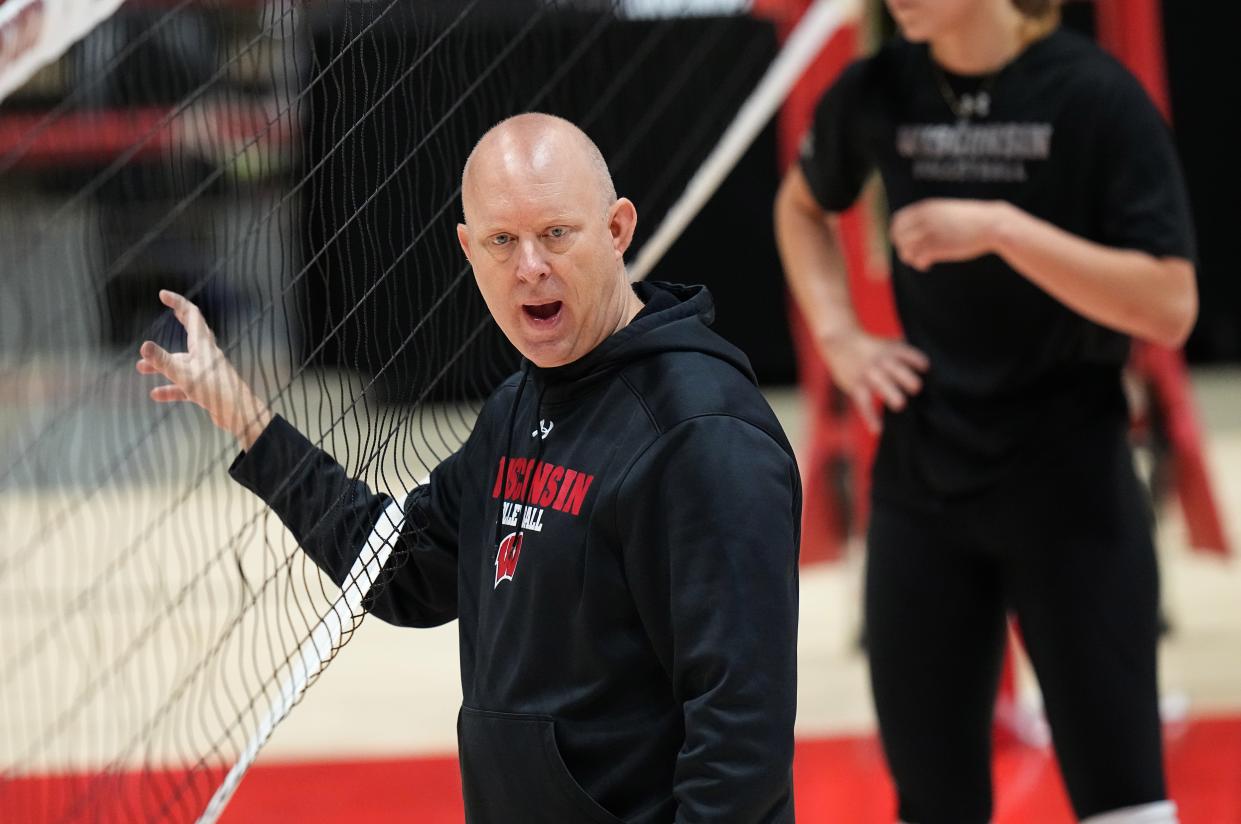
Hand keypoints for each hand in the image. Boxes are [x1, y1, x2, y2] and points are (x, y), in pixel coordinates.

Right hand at [136, 290, 271, 449]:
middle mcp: (206, 354)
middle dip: (179, 319)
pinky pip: (184, 385)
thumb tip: (144, 345)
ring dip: (163, 364)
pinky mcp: (207, 388)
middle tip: (168, 308)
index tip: (163, 294)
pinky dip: (170, 388)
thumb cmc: (215, 391)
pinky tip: (155, 395)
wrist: (239, 414)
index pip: (191, 315)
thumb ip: (163, 362)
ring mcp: (207, 371)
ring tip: (141, 368)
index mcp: (203, 345)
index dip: (177, 303)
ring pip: (182, 362)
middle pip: (192, 331)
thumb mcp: (184, 375)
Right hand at [819, 330, 928, 433]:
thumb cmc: (871, 346)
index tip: (925, 368)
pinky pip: (863, 403)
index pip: (906, 353)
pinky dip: (870, 417)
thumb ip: (905, 353)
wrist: (840, 342)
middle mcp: (881, 361)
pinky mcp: (856, 386)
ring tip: (900, 405)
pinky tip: (878, 430)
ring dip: (890, 393)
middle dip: (906, 377)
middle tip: (916, 388)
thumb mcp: (887, 343)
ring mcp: (868, 374)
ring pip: (880, 384)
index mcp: (891, 350)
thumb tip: (927, 369)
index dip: (916, 360)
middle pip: (895, 369)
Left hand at [889, 198, 1006, 271]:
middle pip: (898, 237)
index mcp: (925, 208)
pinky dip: (920, 264)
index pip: (897, 221)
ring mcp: (930, 233)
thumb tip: (911, 232)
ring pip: (906, 250)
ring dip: (911, 258)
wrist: (990, 224)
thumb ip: (928, 217)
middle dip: (903, 247)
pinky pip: (918, 259)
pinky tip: (928, 265)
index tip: (904, 242)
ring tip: (921, 260)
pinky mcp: (938, 247)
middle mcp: (924, 219)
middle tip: (913, 254)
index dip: (897, 234)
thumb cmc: (969, 220)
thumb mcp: (945, 212)